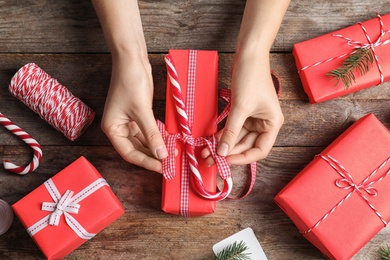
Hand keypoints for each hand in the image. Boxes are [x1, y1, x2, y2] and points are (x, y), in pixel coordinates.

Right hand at [101, 55, 167, 171]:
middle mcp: (119, 128)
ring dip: (156, 147)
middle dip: (152, 156)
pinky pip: (148, 131)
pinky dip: (158, 137)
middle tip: (169, 164)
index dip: (145, 162)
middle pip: (136, 149)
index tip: (161, 168)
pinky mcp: (139, 115)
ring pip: (143, 141)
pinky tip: (168, 142)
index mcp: (112, 129)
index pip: (129, 153)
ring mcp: (129, 122)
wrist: (132, 60)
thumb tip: (162, 155)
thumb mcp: (142, 110)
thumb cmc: (131, 82)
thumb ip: (152, 134)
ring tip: (171, 154)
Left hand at [203, 54, 283, 165]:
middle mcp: (265, 124)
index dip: (243, 158)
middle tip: (209, 159)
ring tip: (206, 152)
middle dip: (228, 152)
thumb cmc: (251, 78)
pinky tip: (210, 140)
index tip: (225, 161)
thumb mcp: (241, 107)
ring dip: (223, 145)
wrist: (248, 55)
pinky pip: (233, 128)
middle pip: (246, 145)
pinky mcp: (243, 112)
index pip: (260, 150)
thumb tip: (222, 152)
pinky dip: (222, 134)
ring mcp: (253, 118)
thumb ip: (231, 131)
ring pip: (238, 138)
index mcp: (272, 124)